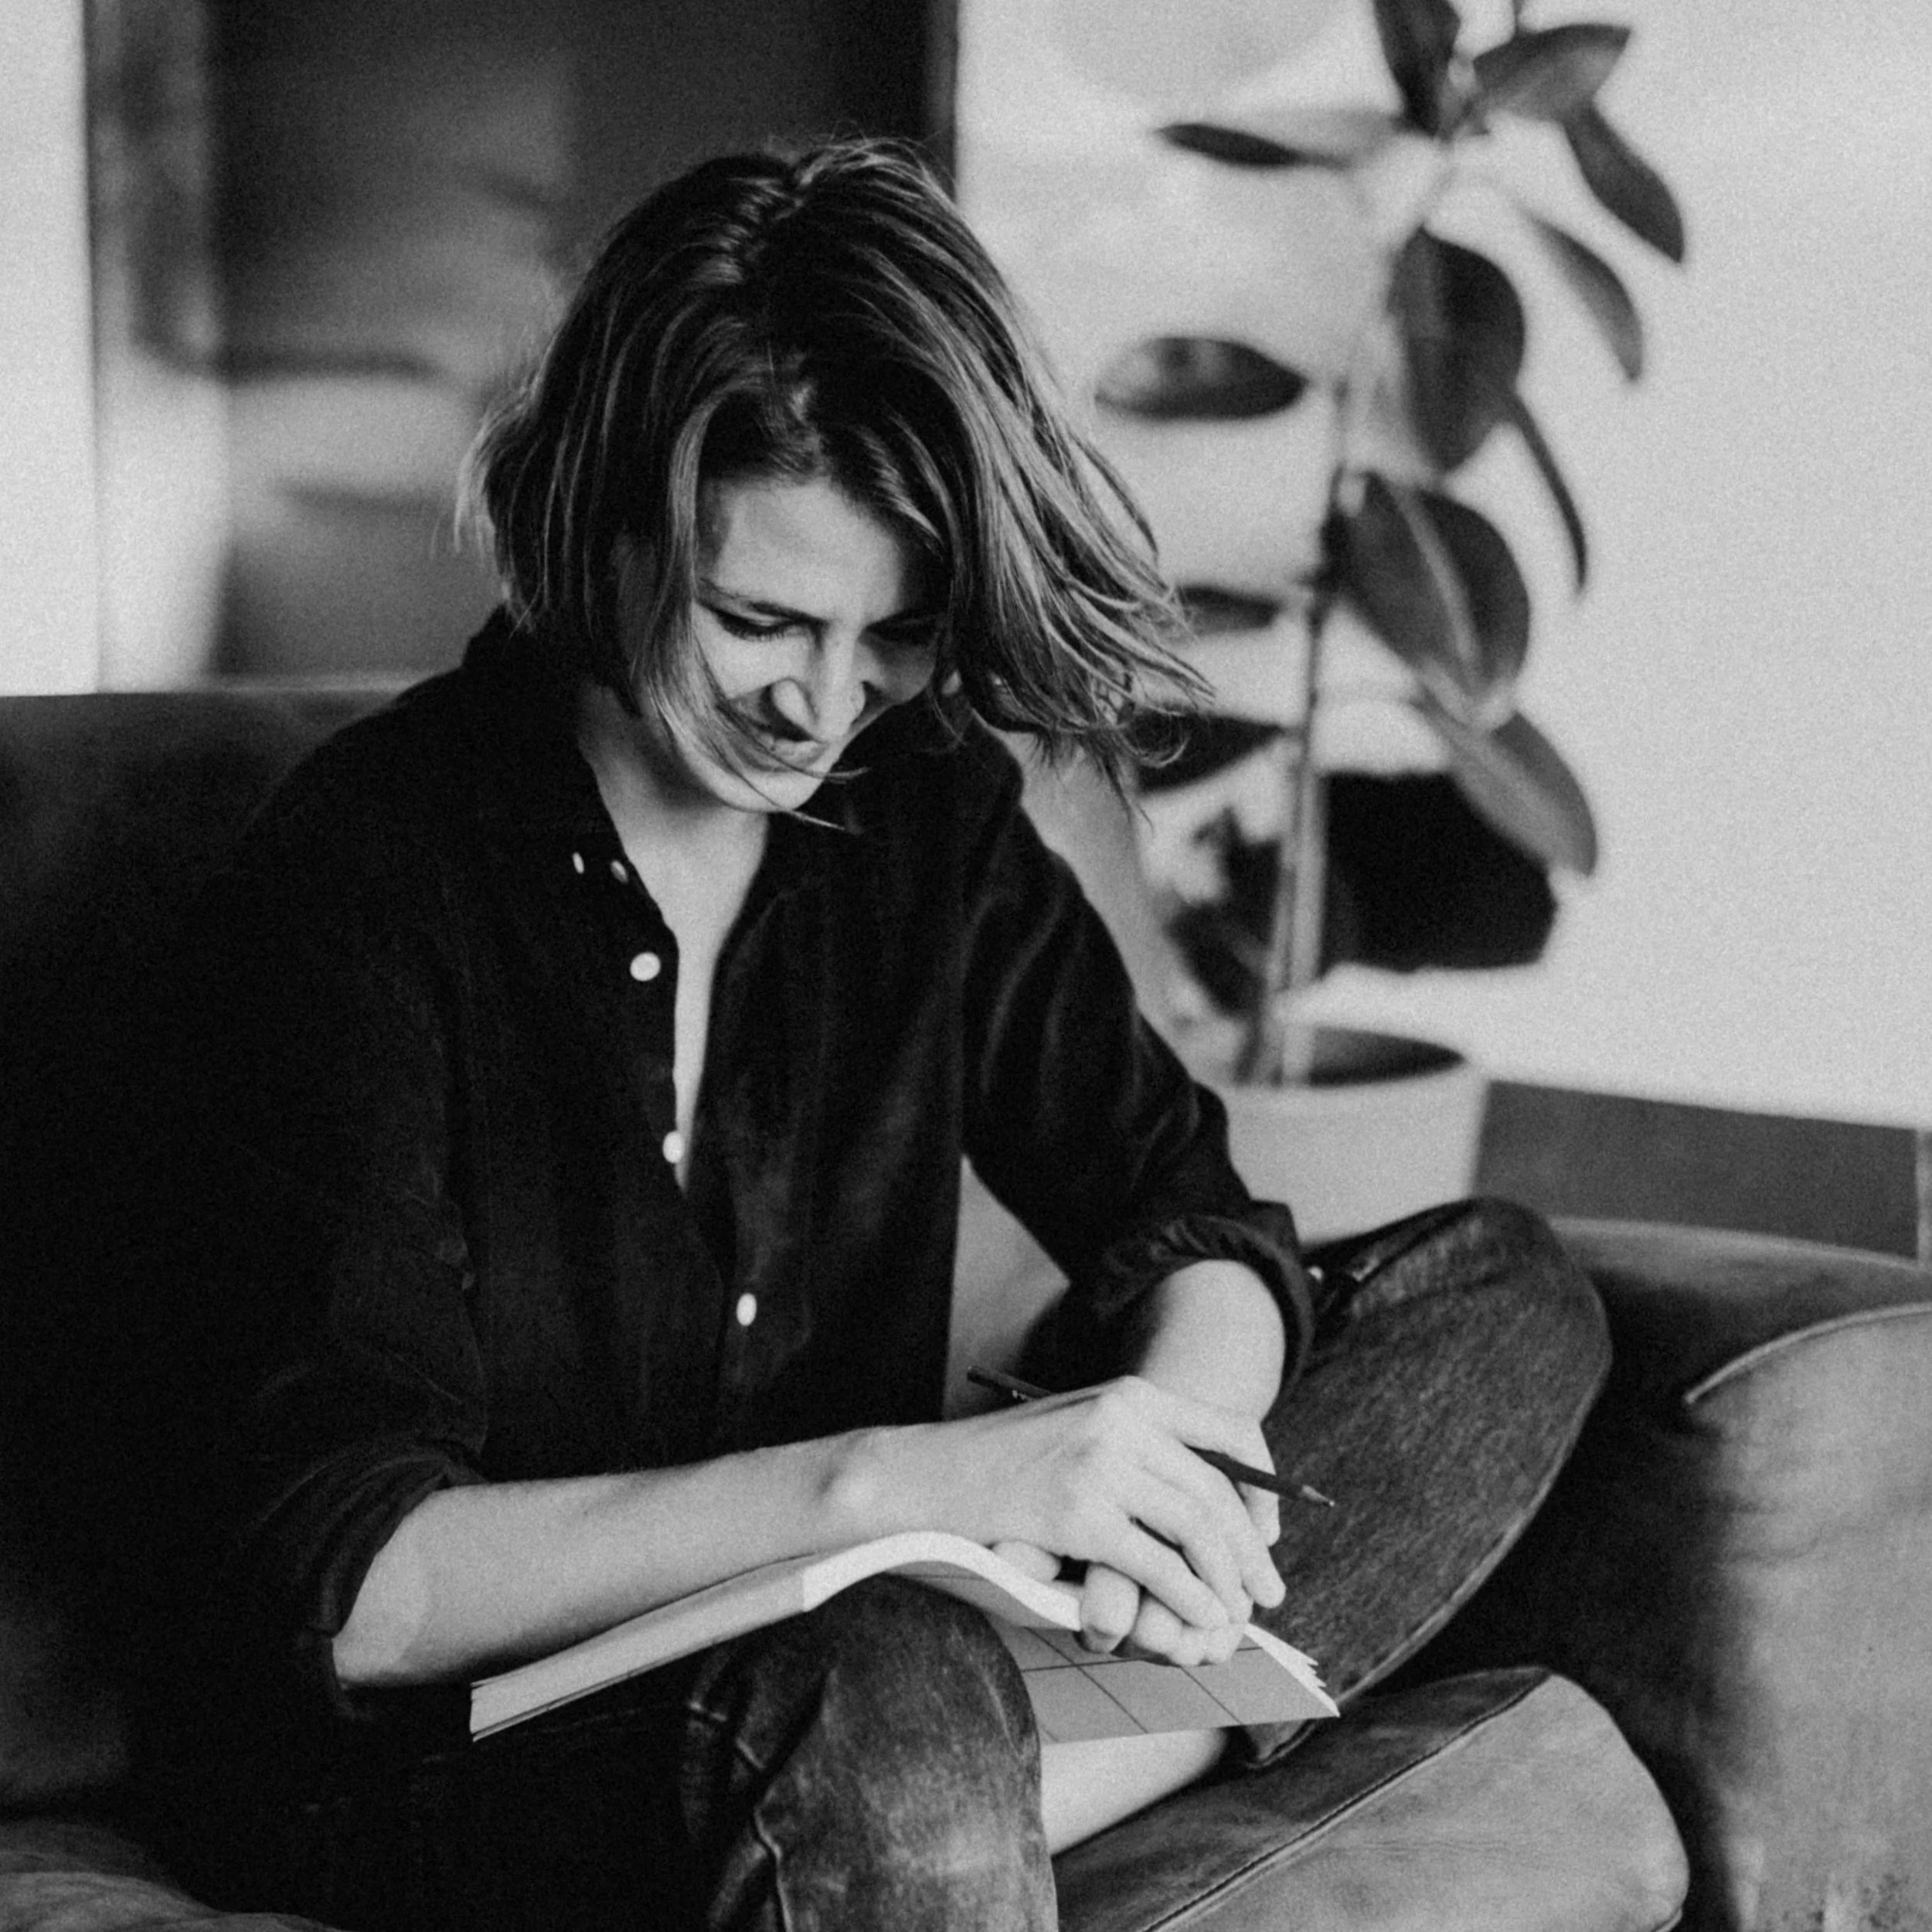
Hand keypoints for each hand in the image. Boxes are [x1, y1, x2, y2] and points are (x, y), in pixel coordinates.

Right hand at [931, 1375, 1286, 1638]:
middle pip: (1218, 1489)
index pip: (1232, 1431)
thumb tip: (1210, 1499)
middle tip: (1270, 1593)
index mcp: (1130, 1394)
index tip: (1270, 1531)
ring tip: (1237, 1615)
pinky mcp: (1078, 1513)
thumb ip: (1139, 1446)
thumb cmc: (1002, 1463)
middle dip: (1254, 1549)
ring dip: (1228, 1579)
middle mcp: (1123, 1420)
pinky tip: (1201, 1618)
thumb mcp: (1080, 1428)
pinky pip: (1159, 1563)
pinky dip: (1190, 1597)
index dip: (1264, 1485)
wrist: (926, 1475)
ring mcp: (1101, 1464)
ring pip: (1197, 1528)